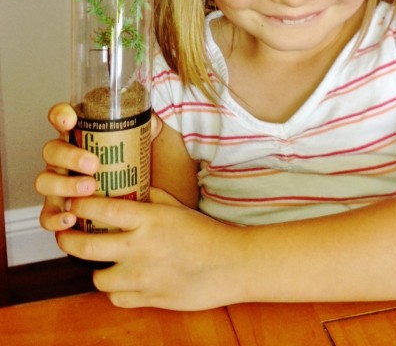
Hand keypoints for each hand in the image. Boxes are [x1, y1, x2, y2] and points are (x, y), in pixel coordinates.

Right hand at [35, 103, 162, 231]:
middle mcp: (65, 157)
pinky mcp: (61, 208)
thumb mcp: (143, 136)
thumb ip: (146, 123)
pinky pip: (47, 216)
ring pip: (45, 181)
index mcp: (80, 134)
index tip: (71, 120)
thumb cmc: (135, 159)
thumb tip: (152, 119)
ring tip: (90, 189)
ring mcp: (59, 182)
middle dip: (70, 157)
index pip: (61, 117)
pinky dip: (55, 218)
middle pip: (51, 151)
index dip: (60, 116)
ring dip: (64, 185)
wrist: (142, 189)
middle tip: (94, 164)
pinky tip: (71, 219)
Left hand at [57, 188, 245, 310]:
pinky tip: (126, 279)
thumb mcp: (178, 207)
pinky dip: (117, 290)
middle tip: (68, 235)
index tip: (73, 204)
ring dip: (98, 268)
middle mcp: (140, 249)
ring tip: (105, 260)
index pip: (101, 210)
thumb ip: (151, 198)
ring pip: (98, 278)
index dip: (80, 206)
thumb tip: (131, 190)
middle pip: (85, 248)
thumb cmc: (207, 232)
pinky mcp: (148, 299)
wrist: (231, 264)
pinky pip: (116, 298)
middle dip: (69, 241)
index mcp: (149, 220)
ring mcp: (142, 278)